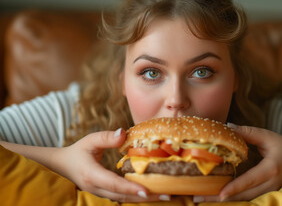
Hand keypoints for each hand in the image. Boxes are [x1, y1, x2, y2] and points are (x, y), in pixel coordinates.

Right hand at [51, 129, 169, 201]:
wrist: (63, 165)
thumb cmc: (77, 151)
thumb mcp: (89, 140)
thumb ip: (106, 137)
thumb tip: (123, 133)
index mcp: (92, 175)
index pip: (114, 184)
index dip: (130, 188)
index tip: (147, 191)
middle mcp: (96, 188)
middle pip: (123, 197)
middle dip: (145, 197)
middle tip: (167, 195)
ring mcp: (100, 193)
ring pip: (123, 200)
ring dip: (143, 199)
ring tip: (164, 195)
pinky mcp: (105, 193)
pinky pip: (122, 197)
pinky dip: (136, 196)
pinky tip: (151, 193)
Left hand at [197, 125, 281, 201]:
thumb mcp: (269, 137)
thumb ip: (248, 133)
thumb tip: (227, 127)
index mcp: (270, 170)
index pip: (249, 181)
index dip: (234, 188)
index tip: (219, 195)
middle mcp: (270, 185)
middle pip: (244, 197)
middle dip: (220, 200)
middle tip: (198, 198)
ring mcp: (270, 193)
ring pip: (245, 202)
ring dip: (225, 202)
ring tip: (203, 200)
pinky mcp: (268, 195)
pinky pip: (249, 200)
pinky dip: (234, 200)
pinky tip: (218, 199)